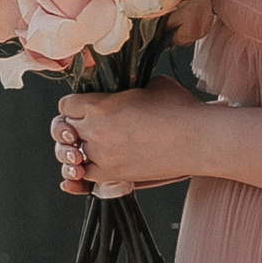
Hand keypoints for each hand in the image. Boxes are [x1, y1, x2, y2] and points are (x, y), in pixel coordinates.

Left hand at [51, 79, 201, 195]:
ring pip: (68, 155)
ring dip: (73, 150)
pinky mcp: (115, 175)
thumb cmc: (180, 108)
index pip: (66, 105)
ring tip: (83, 147)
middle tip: (80, 128)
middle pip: (62, 130)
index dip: (73, 105)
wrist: (199, 139)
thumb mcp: (150, 85)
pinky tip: (84, 167)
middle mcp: (95, 131)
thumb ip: (125, 89)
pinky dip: (82, 172)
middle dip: (69, 128)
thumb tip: (121, 91)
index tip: (83, 107)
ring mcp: (104, 156)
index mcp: (99, 105)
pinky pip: (84, 178)